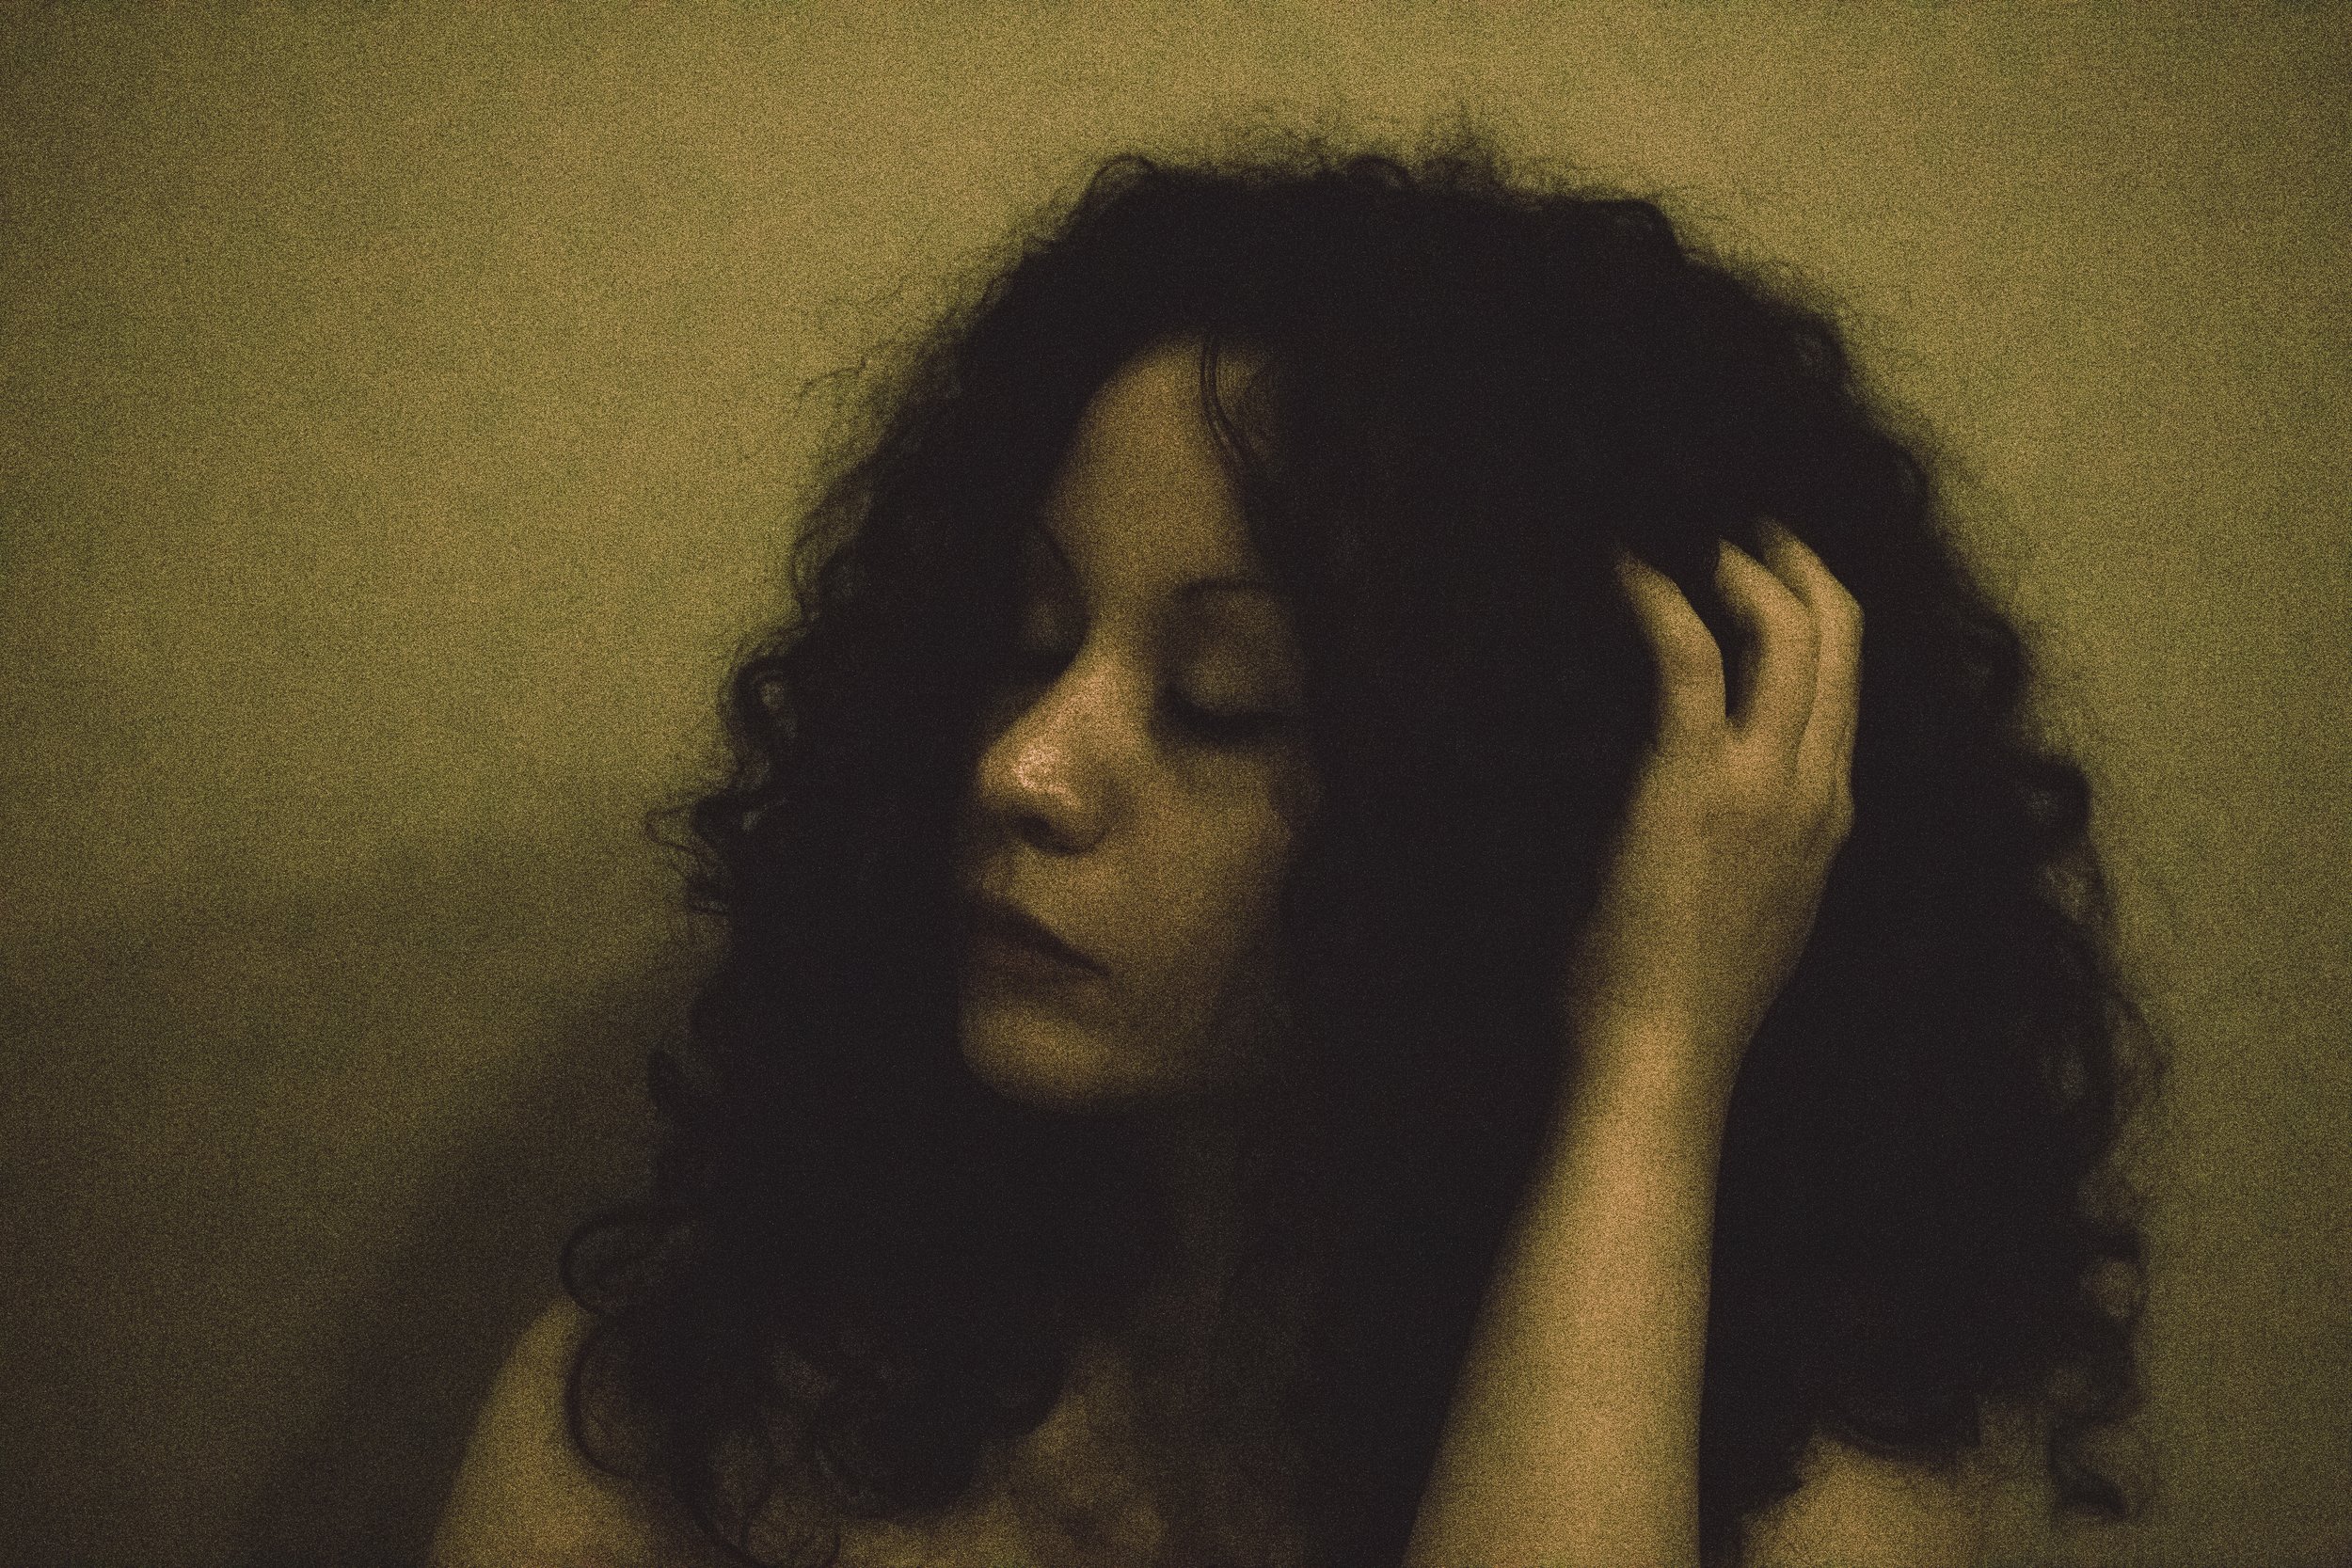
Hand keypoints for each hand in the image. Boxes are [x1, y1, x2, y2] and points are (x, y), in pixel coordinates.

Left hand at [1556, 519, 1861, 1114]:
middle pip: (1842, 638)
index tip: (1774, 576)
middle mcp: (1816, 790)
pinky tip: (1626, 572)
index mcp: (1832, 819)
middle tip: (1745, 526)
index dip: (1819, 614)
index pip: (1850, 686)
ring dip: (1743, 567)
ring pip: (1791, 630)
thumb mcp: (1753, 918)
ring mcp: (1765, 784)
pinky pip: (1695, 655)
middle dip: (1798, 563)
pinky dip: (1660, 598)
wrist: (1663, 1058)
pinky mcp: (1695, 781)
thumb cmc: (1683, 1002)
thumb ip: (1760, 852)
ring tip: (1692, 536)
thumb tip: (1721, 815)